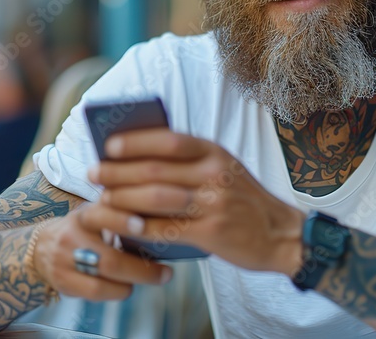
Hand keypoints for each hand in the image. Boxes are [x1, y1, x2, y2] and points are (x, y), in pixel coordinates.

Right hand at [32, 202, 172, 299]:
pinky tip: (127, 287)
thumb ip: (122, 211)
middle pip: (109, 257)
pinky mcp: (64, 281)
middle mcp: (73, 235)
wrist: (41, 248)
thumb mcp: (97, 212)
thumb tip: (165, 215)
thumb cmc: (83, 229)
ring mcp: (66, 260)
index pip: (102, 214)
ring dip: (134, 280)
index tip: (143, 226)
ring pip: (104, 277)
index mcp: (86, 214)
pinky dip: (117, 291)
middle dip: (142, 269)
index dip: (121, 220)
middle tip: (166, 272)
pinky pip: (96, 291)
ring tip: (153, 278)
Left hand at [86, 130, 304, 275]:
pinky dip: (138, 227)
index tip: (108, 145)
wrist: (282, 234)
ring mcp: (214, 203)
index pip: (169, 139)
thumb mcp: (224, 169)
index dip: (135, 141)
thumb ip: (190, 162)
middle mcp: (216, 174)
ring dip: (122, 198)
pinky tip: (121, 226)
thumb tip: (137, 158)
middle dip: (118, 171)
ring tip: (102, 199)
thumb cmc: (243, 200)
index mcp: (216, 152)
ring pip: (155, 198)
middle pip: (155, 169)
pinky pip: (164, 229)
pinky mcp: (212, 232)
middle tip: (93, 173)